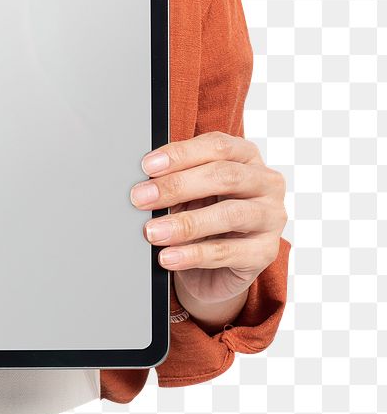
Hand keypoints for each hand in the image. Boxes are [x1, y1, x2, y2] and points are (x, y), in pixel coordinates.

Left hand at [130, 131, 287, 306]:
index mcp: (246, 156)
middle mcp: (266, 183)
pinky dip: (193, 254)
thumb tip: (144, 183)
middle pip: (224, 176)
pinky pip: (228, 252)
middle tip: (141, 198)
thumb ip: (175, 180)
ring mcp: (271, 217)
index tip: (147, 166)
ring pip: (229, 214)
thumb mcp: (190, 192)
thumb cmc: (203, 214)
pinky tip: (169, 257)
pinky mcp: (266, 252)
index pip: (217, 146)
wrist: (217, 267)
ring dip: (185, 223)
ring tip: (152, 232)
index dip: (181, 154)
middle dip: (177, 186)